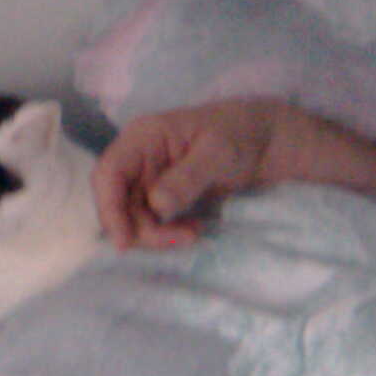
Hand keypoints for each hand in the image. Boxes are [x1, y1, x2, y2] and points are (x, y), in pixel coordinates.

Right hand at [92, 99, 282, 250]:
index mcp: (143, 137)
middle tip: (180, 239)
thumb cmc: (241, 135)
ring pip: (132, 215)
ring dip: (156, 233)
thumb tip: (156, 205)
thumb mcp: (218, 153)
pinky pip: (150, 219)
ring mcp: (148, 177)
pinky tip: (193, 228)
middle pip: (117, 201)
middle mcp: (138, 157)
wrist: (267, 140)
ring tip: (193, 233)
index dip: (110, 208)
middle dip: (140, 227)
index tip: (125, 241)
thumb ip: (187, 178)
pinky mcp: (162, 194)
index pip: (109, 173)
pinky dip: (166, 231)